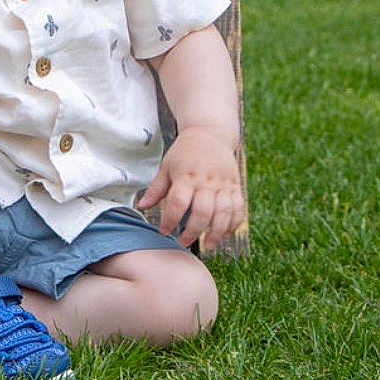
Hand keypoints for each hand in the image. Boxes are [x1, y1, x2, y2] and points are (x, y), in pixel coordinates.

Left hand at [136, 127, 243, 250]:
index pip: (177, 202)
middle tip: (183, 242)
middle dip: (193, 231)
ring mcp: (223, 184)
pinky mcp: (236, 186)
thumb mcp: (166, 167)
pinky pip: (238, 208)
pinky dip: (233, 224)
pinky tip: (224, 235)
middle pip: (202, 211)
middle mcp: (206, 180)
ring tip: (207, 246)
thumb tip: (140, 206)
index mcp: (186, 175)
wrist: (209, 133)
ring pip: (223, 213)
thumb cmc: (184, 152)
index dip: (170, 220)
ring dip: (216, 233)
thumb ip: (156, 189)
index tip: (164, 231)